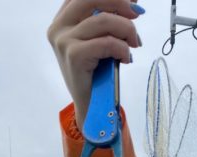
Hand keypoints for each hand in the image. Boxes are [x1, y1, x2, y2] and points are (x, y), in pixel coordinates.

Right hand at [47, 0, 142, 127]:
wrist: (90, 106)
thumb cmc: (97, 73)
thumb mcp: (101, 39)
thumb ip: (108, 18)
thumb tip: (133, 1)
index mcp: (63, 18)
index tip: (132, 3)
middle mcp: (59, 26)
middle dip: (120, 3)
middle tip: (137, 14)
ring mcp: (63, 40)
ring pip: (103, 20)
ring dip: (127, 30)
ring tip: (134, 44)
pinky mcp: (73, 55)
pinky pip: (106, 42)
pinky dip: (122, 48)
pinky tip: (126, 58)